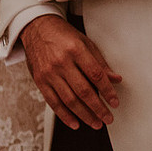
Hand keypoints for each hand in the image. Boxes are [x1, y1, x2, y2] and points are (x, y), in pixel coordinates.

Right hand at [19, 15, 121, 129]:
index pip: (96, 75)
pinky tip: (75, 122)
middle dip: (98, 108)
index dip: (107, 91)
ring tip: (95, 122)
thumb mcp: (85, 42)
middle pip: (83, 91)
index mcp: (76, 49)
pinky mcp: (40, 81)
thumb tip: (115, 79)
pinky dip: (65, 115)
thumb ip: (100, 62)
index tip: (114, 102)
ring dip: (84, 115)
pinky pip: (53, 102)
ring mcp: (49, 73)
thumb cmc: (62, 34)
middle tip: (107, 118)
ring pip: (69, 100)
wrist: (36, 27)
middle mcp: (61, 62)